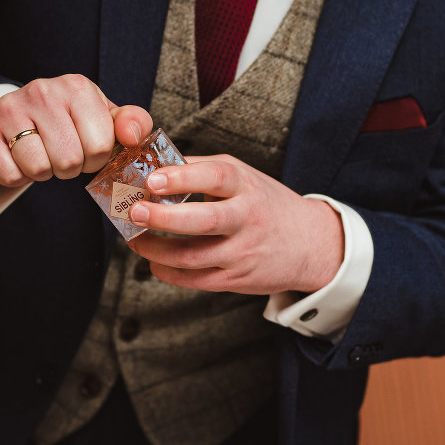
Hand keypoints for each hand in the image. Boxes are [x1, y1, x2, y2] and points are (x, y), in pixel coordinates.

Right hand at [0, 74, 153, 185]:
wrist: (23, 114)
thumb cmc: (73, 121)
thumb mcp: (107, 118)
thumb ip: (133, 124)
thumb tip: (131, 136)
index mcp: (77, 86)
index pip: (100, 146)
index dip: (96, 157)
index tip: (86, 146)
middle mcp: (41, 90)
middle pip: (69, 161)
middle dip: (70, 167)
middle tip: (61, 152)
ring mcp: (8, 107)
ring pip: (38, 169)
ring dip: (43, 172)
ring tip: (41, 153)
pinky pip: (9, 176)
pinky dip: (17, 177)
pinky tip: (19, 158)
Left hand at [125, 155, 344, 295]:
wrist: (309, 243)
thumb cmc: (264, 203)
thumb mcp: (243, 176)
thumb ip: (201, 169)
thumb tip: (152, 164)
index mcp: (247, 186)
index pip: (216, 177)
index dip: (183, 178)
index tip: (152, 179)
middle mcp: (247, 218)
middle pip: (205, 221)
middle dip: (165, 218)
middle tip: (135, 212)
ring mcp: (242, 252)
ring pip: (194, 256)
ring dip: (157, 250)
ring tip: (135, 240)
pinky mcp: (236, 279)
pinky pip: (196, 280)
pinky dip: (168, 272)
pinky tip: (154, 262)